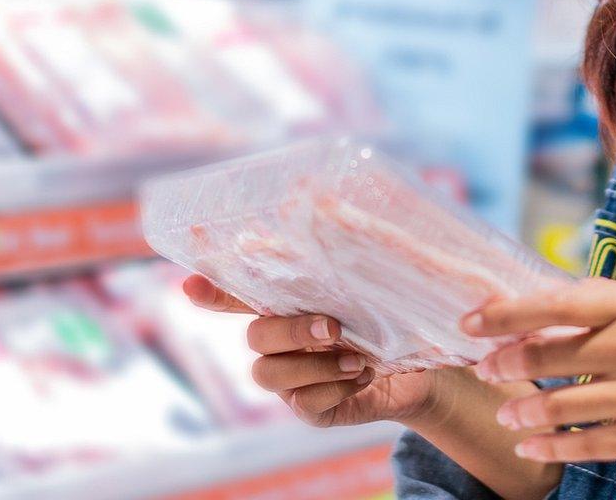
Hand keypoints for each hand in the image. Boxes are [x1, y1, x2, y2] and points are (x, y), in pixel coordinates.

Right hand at [183, 274, 438, 427]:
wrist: (426, 368)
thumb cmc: (393, 315)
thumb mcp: (375, 281)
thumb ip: (348, 252)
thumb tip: (327, 208)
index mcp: (288, 304)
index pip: (238, 294)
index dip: (212, 291)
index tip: (189, 284)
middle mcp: (280, 341)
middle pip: (255, 336)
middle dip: (291, 331)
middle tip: (334, 327)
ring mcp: (291, 378)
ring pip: (268, 373)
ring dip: (313, 364)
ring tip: (358, 358)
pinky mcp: (312, 408)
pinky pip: (302, 404)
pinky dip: (334, 389)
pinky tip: (364, 377)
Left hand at [463, 278, 615, 499]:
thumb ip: (611, 309)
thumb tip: (547, 312)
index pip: (557, 302)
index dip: (506, 312)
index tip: (472, 319)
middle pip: (550, 355)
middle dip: (506, 364)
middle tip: (484, 367)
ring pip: (562, 406)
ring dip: (524, 412)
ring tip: (508, 414)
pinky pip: (588, 444)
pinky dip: (552, 448)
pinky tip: (532, 447)